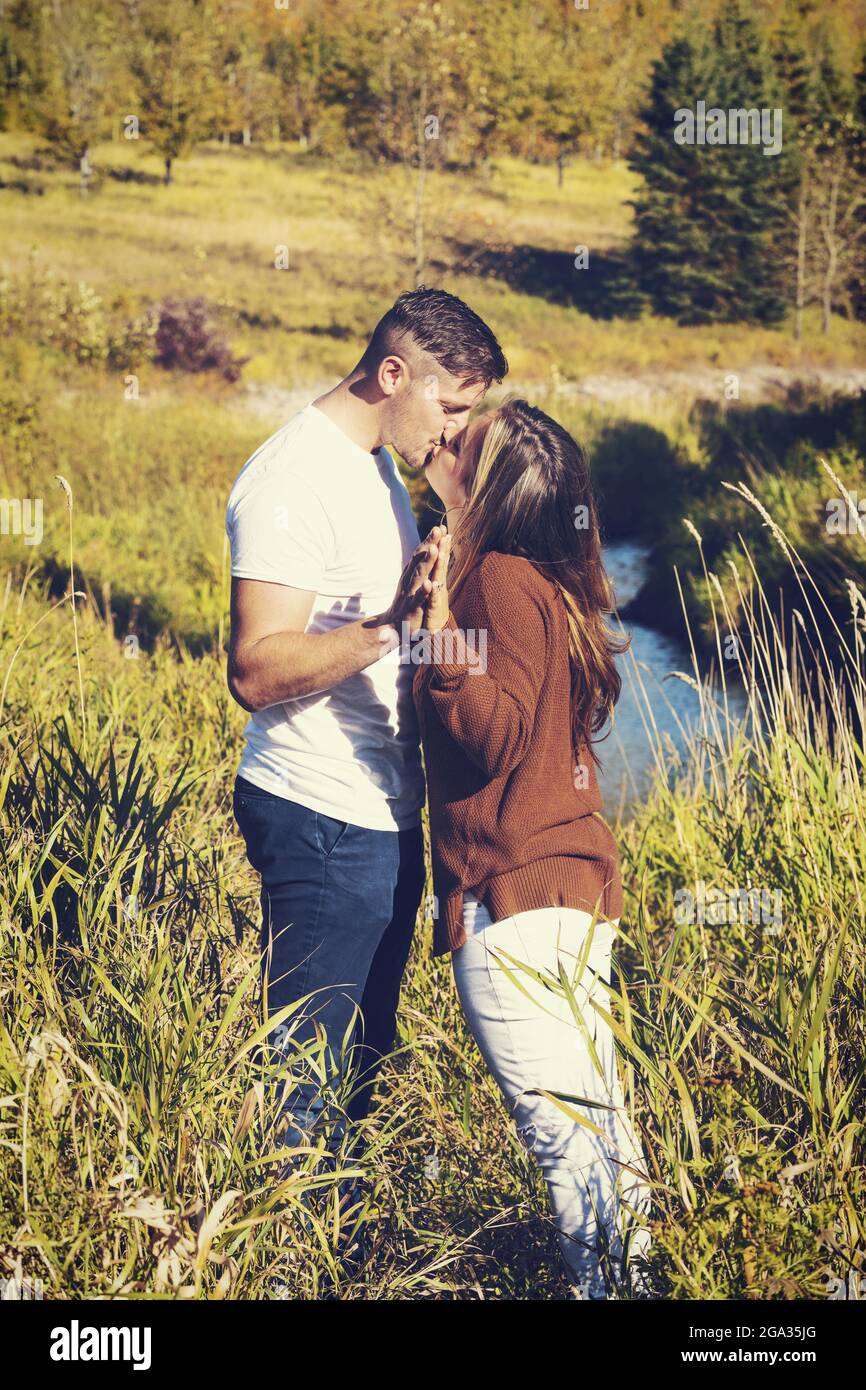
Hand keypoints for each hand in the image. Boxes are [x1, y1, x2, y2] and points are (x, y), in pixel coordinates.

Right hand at [365, 525, 445, 642]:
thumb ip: (420, 568)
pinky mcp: (411, 611)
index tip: (439, 527)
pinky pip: (418, 600)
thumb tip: (428, 549)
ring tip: (434, 549)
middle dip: (429, 544)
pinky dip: (424, 592)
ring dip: (426, 563)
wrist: (391, 630)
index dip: (429, 541)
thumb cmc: (405, 605)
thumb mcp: (413, 585)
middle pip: (419, 560)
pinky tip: (431, 584)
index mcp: (410, 575)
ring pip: (419, 576)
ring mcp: (409, 596)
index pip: (420, 555)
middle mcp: (408, 582)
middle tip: (438, 529)